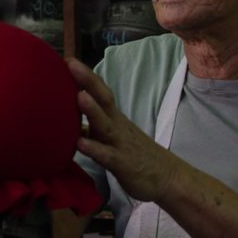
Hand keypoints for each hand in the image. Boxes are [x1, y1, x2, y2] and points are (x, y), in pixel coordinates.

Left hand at [67, 58, 181, 202]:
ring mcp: (121, 144)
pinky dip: (93, 148)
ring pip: (105, 125)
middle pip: (103, 99)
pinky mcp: (123, 164)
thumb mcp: (113, 139)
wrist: (169, 177)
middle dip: (87, 81)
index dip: (86, 77)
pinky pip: (107, 155)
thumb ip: (93, 129)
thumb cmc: (136, 157)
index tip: (67, 60)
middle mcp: (118, 127)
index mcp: (114, 119)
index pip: (100, 92)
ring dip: (92, 110)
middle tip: (70, 64)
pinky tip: (79, 143)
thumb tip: (70, 123)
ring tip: (78, 96)